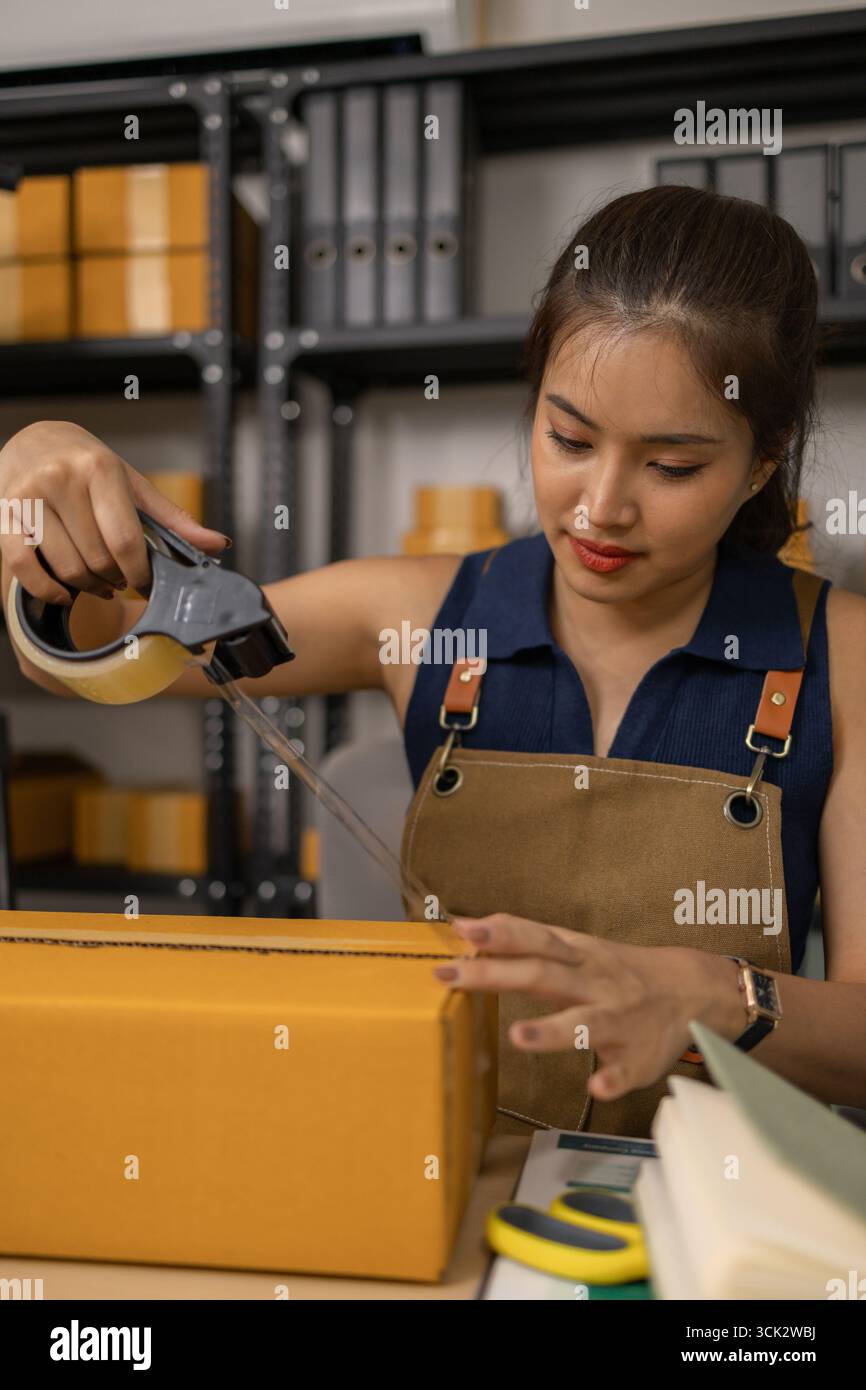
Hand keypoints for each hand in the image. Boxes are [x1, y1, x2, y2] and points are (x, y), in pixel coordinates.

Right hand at [0, 420, 229, 606]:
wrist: (34, 440)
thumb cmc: (88, 465)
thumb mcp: (133, 484)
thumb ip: (173, 519)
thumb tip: (218, 544)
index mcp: (100, 469)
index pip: (126, 541)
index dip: (141, 574)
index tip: (146, 584)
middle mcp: (61, 479)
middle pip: (98, 559)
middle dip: (116, 579)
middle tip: (121, 580)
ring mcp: (28, 497)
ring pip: (66, 567)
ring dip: (87, 587)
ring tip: (97, 583)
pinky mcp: (3, 516)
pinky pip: (23, 567)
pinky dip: (46, 589)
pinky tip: (63, 593)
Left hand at [433, 912, 741, 1100]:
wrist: (690, 989)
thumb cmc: (614, 970)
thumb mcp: (573, 947)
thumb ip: (523, 939)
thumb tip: (466, 927)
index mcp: (575, 956)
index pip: (533, 939)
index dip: (499, 934)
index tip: (463, 931)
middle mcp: (593, 983)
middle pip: (543, 976)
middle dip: (496, 975)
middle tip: (451, 976)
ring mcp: (617, 1020)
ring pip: (586, 1024)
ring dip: (554, 1030)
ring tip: (521, 1037)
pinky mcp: (637, 1058)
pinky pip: (625, 1071)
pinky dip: (612, 1079)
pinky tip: (595, 1086)